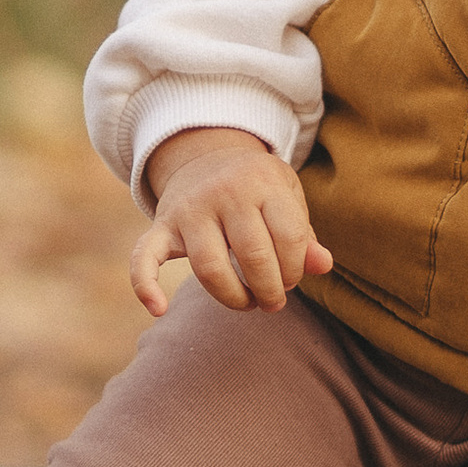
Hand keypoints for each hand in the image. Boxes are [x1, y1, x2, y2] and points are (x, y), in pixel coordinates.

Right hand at [132, 128, 333, 315]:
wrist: (205, 157)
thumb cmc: (257, 189)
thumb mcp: (287, 198)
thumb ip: (304, 234)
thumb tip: (323, 265)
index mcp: (262, 182)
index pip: (289, 237)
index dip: (296, 270)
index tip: (291, 279)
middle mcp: (224, 191)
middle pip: (253, 256)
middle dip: (270, 290)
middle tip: (272, 300)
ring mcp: (189, 208)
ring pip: (210, 268)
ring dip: (233, 298)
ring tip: (247, 303)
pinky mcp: (161, 224)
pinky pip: (145, 256)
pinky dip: (145, 285)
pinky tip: (158, 309)